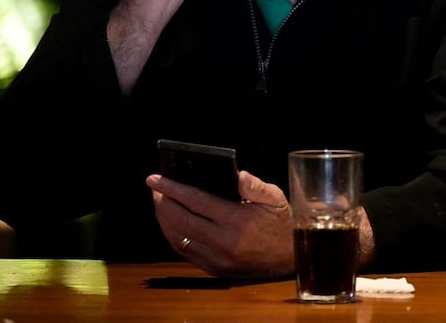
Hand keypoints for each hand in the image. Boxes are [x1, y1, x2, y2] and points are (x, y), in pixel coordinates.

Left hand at [147, 170, 293, 278]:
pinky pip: (186, 253)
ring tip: (160, 203)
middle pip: (181, 220)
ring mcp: (219, 259)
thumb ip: (254, 184)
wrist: (291, 256)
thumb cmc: (280, 221)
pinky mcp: (216, 270)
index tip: (155, 178)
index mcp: (238, 221)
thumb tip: (237, 174)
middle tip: (155, 188)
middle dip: (163, 202)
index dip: (172, 188)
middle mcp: (225, 242)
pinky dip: (174, 237)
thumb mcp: (274, 197)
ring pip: (180, 238)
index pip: (196, 201)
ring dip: (164, 220)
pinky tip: (170, 224)